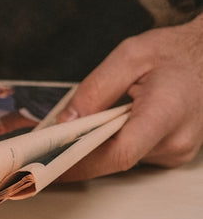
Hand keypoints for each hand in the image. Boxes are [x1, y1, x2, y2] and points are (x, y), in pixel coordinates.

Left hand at [56, 18, 202, 180]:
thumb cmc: (175, 53)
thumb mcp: (130, 56)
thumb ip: (95, 89)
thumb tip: (65, 122)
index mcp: (167, 113)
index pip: (120, 153)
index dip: (80, 163)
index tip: (48, 165)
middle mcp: (176, 141)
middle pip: (115, 159)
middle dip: (76, 154)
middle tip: (40, 150)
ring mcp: (177, 151)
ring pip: (121, 158)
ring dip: (94, 147)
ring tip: (70, 131)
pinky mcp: (173, 153)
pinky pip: (132, 154)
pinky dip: (111, 144)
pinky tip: (99, 128)